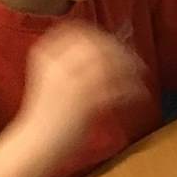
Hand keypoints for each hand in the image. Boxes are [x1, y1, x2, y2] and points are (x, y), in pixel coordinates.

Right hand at [16, 24, 145, 166]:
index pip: (78, 32)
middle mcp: (57, 65)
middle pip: (97, 45)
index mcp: (45, 55)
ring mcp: (70, 83)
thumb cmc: (47, 115)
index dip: (101, 37)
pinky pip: (117, 89)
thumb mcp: (53, 79)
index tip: (115, 43)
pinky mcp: (85, 103)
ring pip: (110, 64)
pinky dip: (132, 90)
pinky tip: (140, 94)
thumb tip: (107, 47)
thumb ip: (72, 63)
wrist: (35, 144)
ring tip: (141, 75)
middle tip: (135, 60)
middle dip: (120, 49)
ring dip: (130, 67)